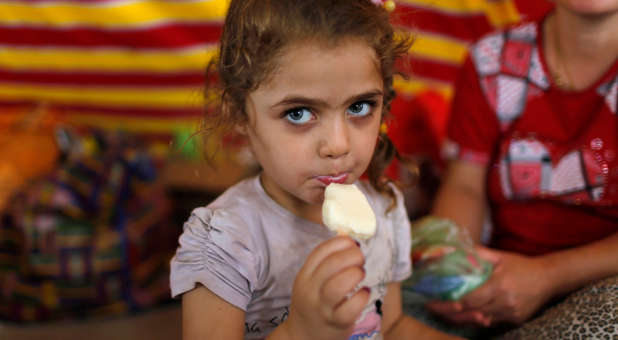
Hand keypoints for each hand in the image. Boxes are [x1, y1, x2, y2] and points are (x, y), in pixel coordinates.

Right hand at [279, 236, 368, 339]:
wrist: (303, 336)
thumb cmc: (314, 303)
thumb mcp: (312, 282)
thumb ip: (326, 263)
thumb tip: (348, 239)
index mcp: (304, 276)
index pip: (319, 252)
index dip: (339, 243)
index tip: (352, 243)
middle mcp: (310, 291)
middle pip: (330, 266)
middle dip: (350, 256)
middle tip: (360, 258)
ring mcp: (322, 308)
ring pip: (337, 287)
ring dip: (354, 275)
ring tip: (361, 273)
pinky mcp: (336, 323)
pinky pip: (349, 309)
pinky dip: (361, 298)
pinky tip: (365, 292)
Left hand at [427, 246, 552, 325]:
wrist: (549, 278)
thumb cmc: (522, 265)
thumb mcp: (501, 257)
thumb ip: (480, 253)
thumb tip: (458, 248)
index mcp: (499, 285)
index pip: (469, 299)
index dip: (449, 303)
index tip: (434, 301)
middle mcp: (505, 302)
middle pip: (472, 313)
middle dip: (450, 313)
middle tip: (432, 308)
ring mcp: (511, 313)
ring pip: (481, 319)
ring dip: (462, 318)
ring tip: (444, 313)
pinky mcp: (516, 320)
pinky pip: (492, 322)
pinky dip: (478, 319)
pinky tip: (465, 316)